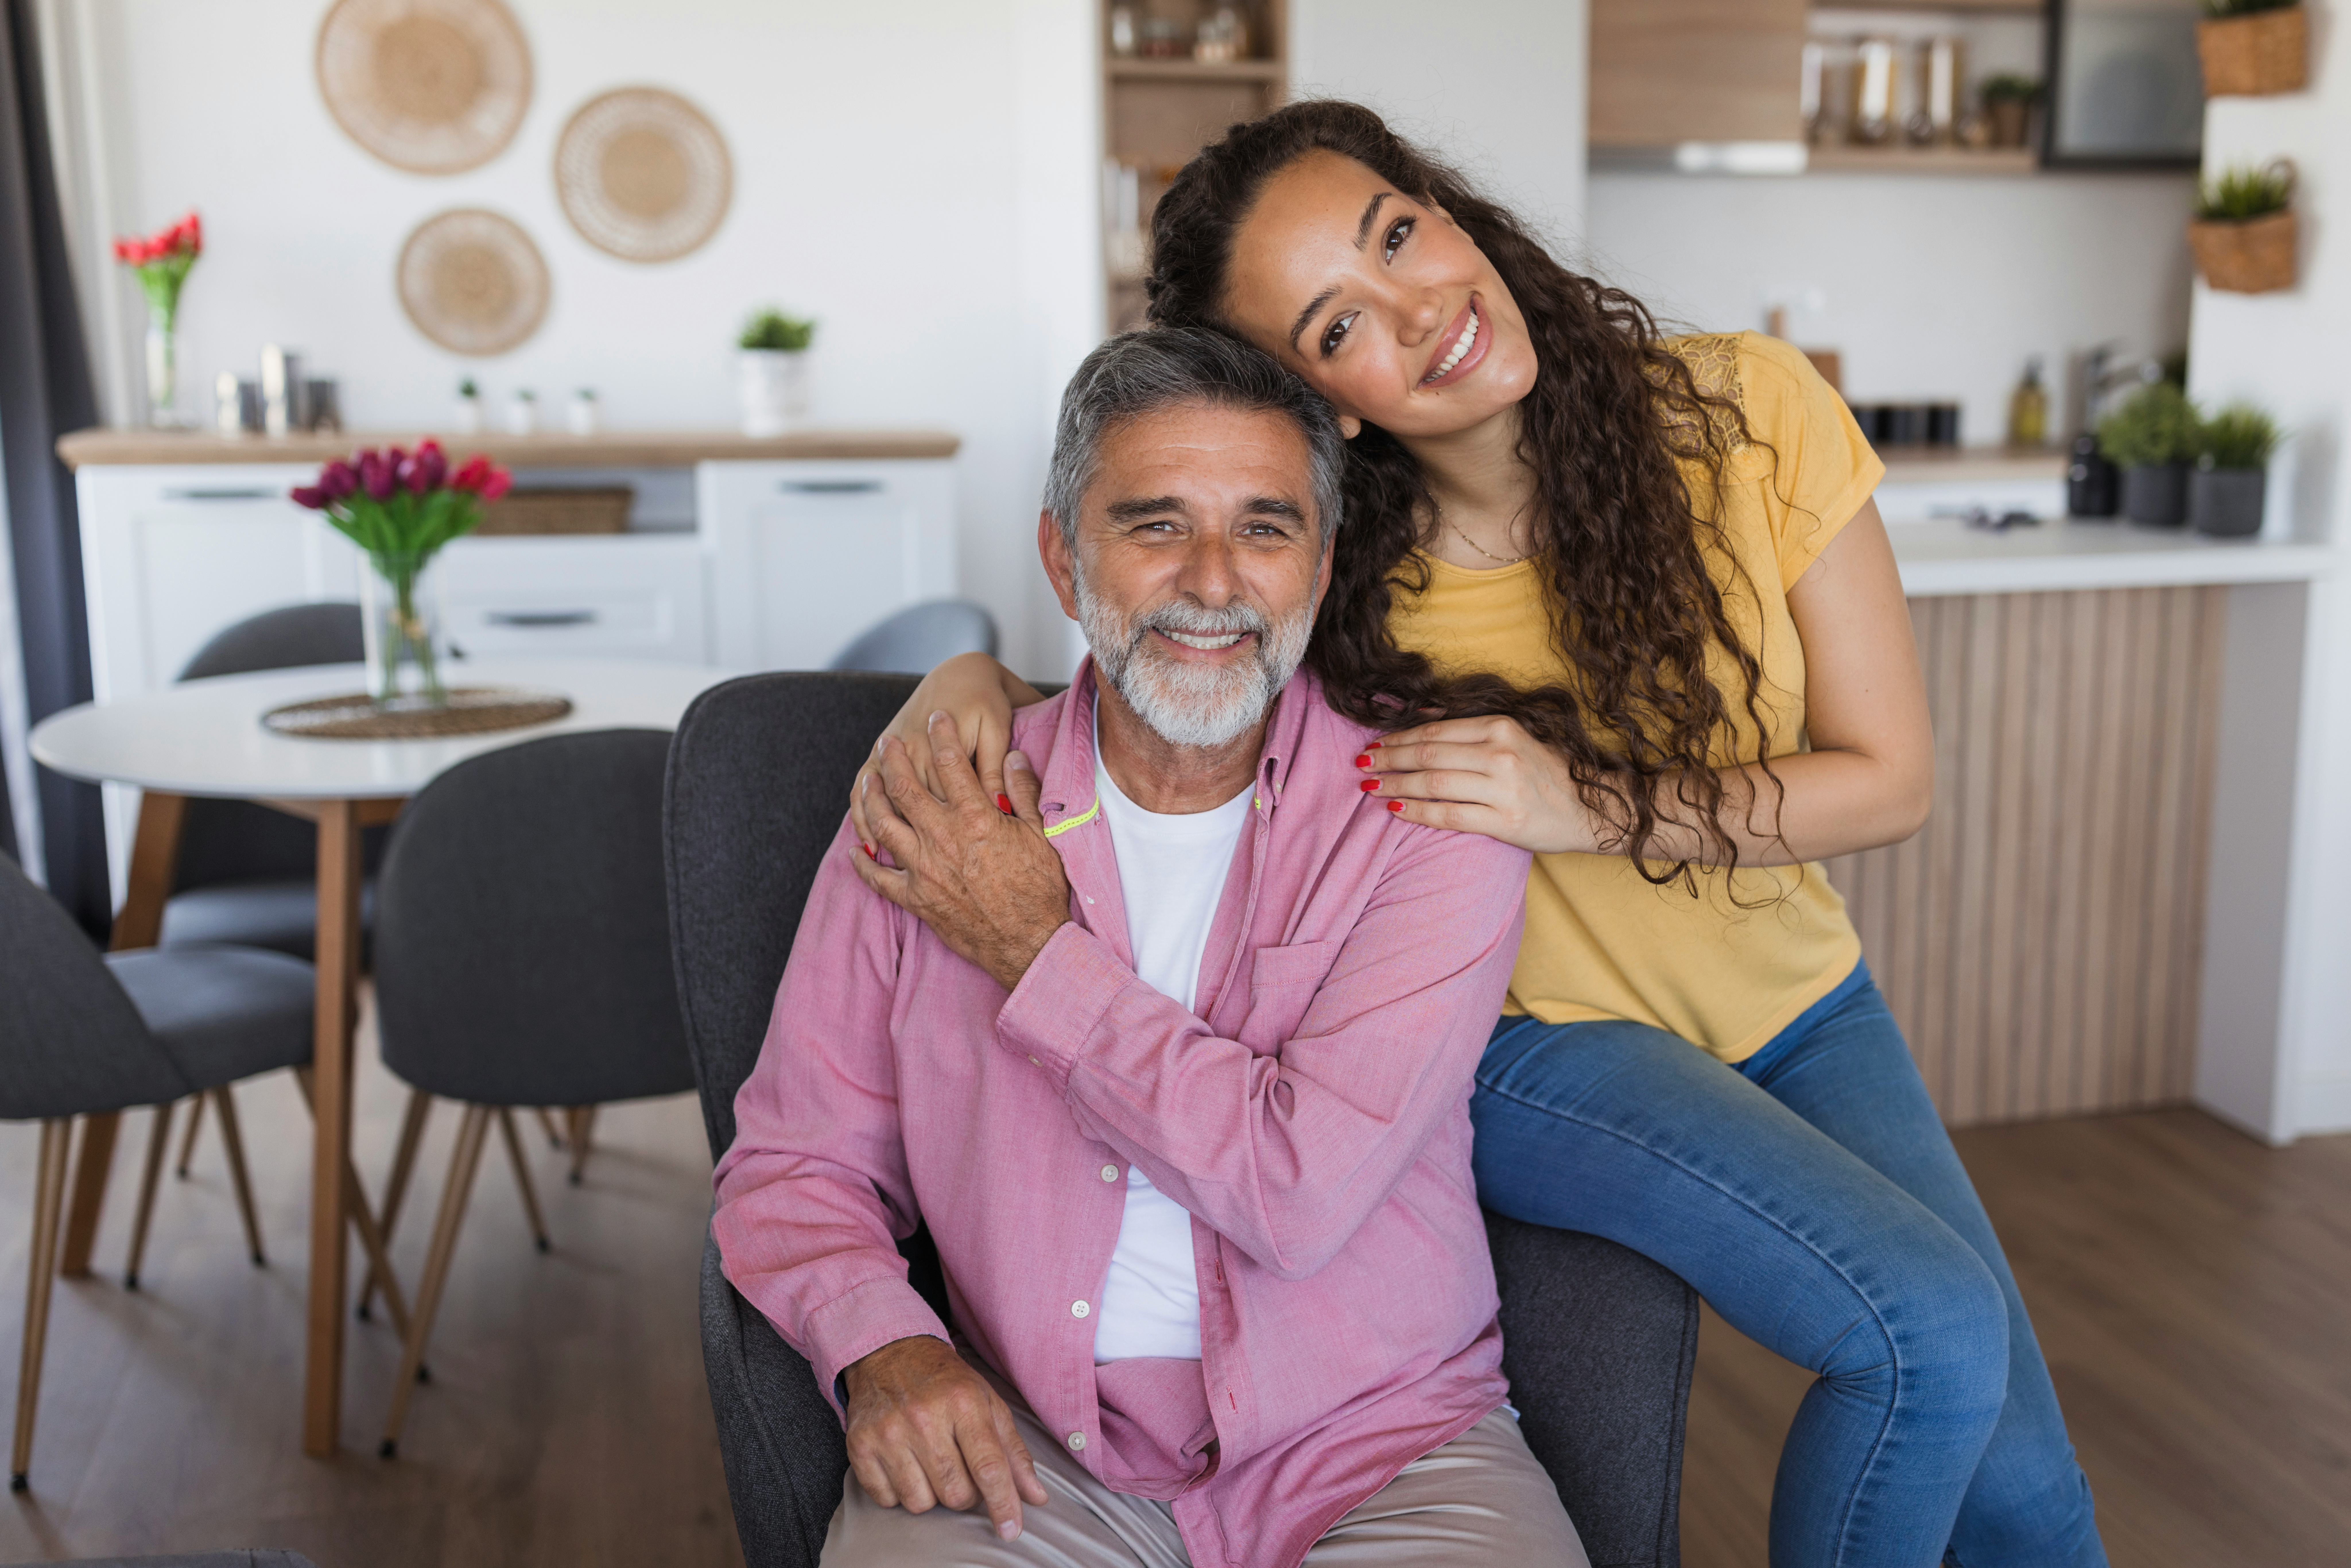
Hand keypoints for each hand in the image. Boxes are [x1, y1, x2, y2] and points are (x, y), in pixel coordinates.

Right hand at [843, 1335, 1048, 1540]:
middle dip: (965, 1494)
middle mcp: (924, 1417)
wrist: (891, 1353)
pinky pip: (887, 1500)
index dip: (1003, 1504)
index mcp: (964, 1402)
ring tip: (930, 1462)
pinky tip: (904, 1463)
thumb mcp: (988, 1404)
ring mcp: (888, 1432)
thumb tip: (1035, 1497)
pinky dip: (899, 1492)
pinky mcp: (860, 1445)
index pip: (988, 1466)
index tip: (1011, 1529)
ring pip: (921, 1503)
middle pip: (955, 1493)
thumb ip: (1013, 1453)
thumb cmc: (946, 1382)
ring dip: (932, 1494)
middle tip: (960, 1467)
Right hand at [849, 652, 1026, 852]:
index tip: (959, 868)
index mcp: (943, 747)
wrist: (962, 670)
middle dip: (913, 841)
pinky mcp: (884, 749)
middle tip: (925, 876)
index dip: (950, 834)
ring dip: (879, 832)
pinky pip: (860, 785)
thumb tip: (999, 808)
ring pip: (880, 798)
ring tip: (884, 863)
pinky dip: (859, 813)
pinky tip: (863, 843)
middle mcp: (913, 751)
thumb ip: (996, 771)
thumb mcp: (997, 733)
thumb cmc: (985, 702)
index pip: (943, 799)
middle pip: (910, 804)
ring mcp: (894, 750)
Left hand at [852, 711, 1070, 990]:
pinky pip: (879, 878)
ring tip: (869, 781)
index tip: (936, 719)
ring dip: (872, 799)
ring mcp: (925, 870)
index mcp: (975, 818)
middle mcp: (943, 839)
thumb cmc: (1040, 890)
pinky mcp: (916, 899)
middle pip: (905, 788)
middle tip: (886, 741)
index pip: (951, 763)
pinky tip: (856, 850)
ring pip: (884, 825)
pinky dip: (864, 863)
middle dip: (892, 759)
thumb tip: (1014, 756)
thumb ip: (1023, 791)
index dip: (941, 736)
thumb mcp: (1040, 834)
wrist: (1030, 943)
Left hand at [1359, 715, 1611, 854]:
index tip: (1372, 744)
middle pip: (1428, 755)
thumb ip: (1469, 729)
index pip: (1435, 732)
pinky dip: (1417, 811)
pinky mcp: (1504, 822)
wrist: (1590, 808)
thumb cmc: (1545, 773)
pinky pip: (1449, 816)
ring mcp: (1503, 789)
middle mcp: (1500, 754)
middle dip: (1388, 759)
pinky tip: (1396, 809)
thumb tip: (1421, 719)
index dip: (1398, 738)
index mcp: (1500, 728)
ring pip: (1434, 784)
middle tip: (1360, 764)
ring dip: (1395, 784)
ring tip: (1370, 787)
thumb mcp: (1512, 738)